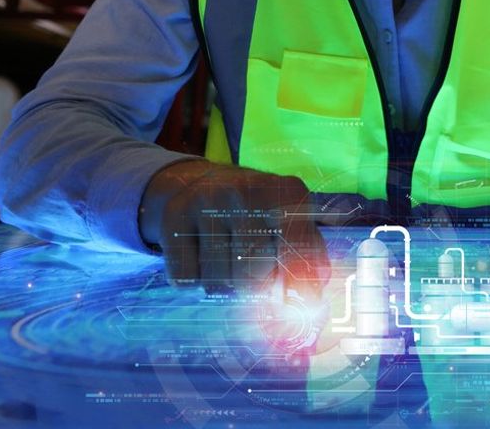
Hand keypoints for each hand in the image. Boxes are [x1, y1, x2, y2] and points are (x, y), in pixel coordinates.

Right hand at [138, 159, 329, 296]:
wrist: (206, 182)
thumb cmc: (262, 214)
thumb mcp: (294, 222)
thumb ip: (313, 258)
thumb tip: (314, 301)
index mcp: (287, 192)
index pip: (297, 247)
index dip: (298, 283)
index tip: (300, 307)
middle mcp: (248, 191)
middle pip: (253, 277)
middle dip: (255, 288)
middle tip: (255, 273)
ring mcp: (208, 199)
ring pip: (217, 281)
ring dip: (223, 283)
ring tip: (227, 255)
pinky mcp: (174, 213)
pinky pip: (184, 278)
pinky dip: (192, 279)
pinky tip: (201, 254)